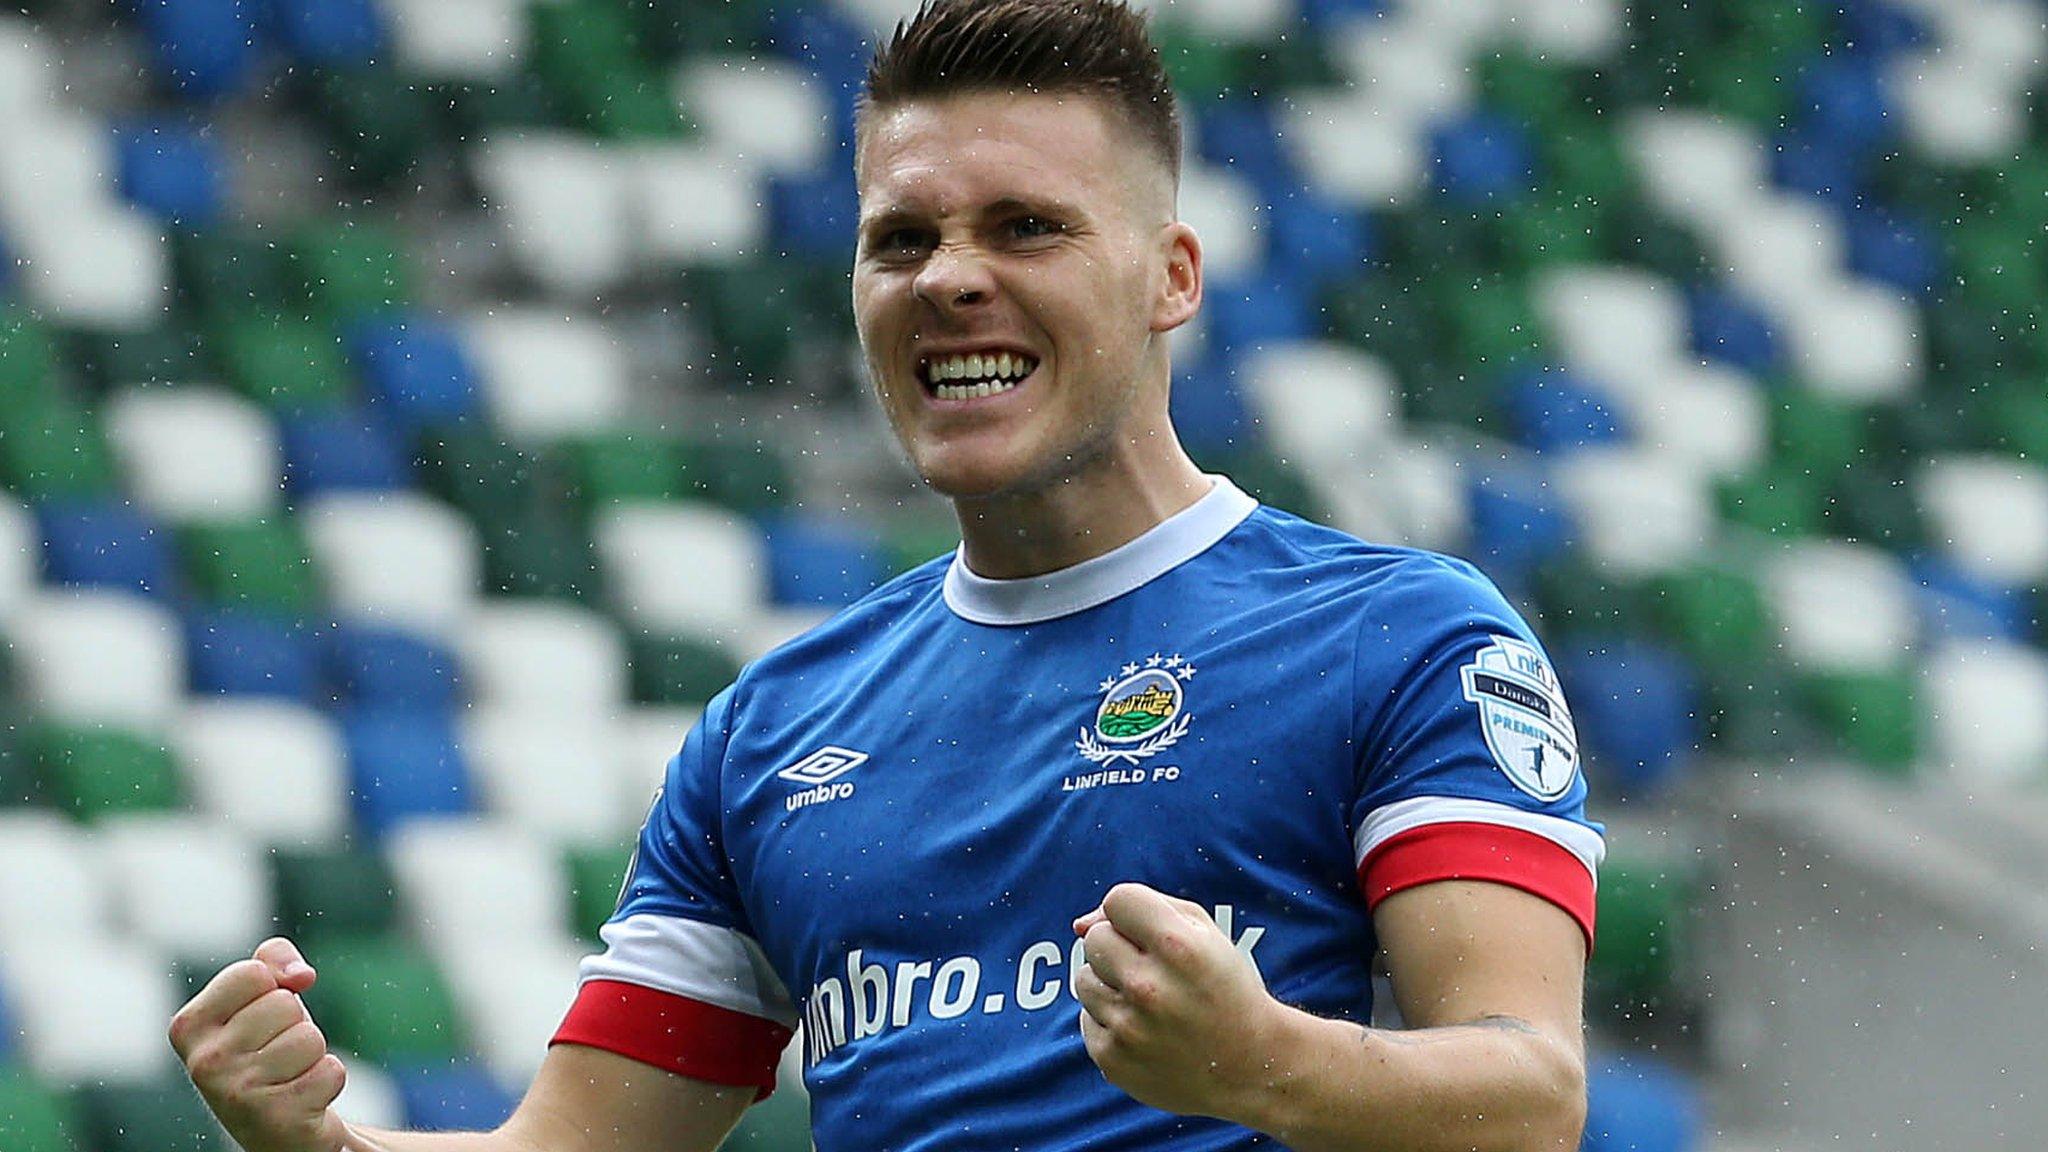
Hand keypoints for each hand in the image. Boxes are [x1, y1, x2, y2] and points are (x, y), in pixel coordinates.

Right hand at [169, 937, 350, 1151]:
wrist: (280, 1127)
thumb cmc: (271, 1052)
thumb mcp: (263, 997)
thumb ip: (272, 960)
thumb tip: (301, 975)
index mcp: (188, 1027)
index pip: (253, 973)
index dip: (272, 989)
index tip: (260, 1021)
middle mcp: (203, 1062)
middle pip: (284, 1004)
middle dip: (294, 1025)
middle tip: (277, 1056)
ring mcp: (235, 1093)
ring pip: (309, 1038)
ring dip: (312, 1055)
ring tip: (289, 1077)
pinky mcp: (274, 1119)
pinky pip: (331, 1071)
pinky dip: (328, 1082)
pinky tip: (304, 1100)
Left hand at [1071, 883, 1285, 1121]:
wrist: (1250, 1067)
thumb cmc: (1225, 989)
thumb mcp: (1206, 934)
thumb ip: (1146, 908)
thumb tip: (1079, 925)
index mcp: (1179, 948)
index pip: (1117, 900)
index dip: (1133, 913)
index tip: (1152, 933)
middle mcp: (1150, 987)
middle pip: (1094, 938)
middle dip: (1120, 947)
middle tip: (1155, 971)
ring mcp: (1128, 1028)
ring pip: (1084, 979)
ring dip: (1111, 985)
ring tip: (1151, 1003)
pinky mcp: (1113, 1059)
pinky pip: (1087, 1019)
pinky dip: (1111, 1021)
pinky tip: (1145, 1030)